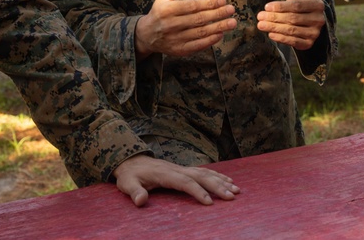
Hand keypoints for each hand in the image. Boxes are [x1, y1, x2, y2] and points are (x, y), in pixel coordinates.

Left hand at [112, 155, 239, 206]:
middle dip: (218, 186)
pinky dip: (218, 176)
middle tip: (232, 197)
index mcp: (166, 174)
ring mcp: (182, 168)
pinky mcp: (184, 170)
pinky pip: (204, 172)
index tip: (209, 203)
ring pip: (206, 173)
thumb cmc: (130, 175)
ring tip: (236, 190)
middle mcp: (178, 169)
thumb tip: (140, 201)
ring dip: (222, 181)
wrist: (131, 161)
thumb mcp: (127, 184)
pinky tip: (228, 181)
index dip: (197, 192)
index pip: (185, 182)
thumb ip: (135, 192)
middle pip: (201, 176)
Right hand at [135, 0, 236, 58]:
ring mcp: (176, 39)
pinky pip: (197, 45)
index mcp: (168, 10)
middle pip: (199, 19)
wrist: (146, 36)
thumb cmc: (159, 13)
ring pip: (200, 33)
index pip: (192, 6)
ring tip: (232, 22)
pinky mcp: (179, 50)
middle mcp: (172, 25)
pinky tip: (221, 34)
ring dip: (218, 27)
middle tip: (232, 10)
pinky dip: (210, 41)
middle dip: (217, 14)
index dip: (208, 3)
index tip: (222, 0)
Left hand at [256, 0, 325, 49]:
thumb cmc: (300, 3)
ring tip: (261, 25)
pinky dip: (281, 38)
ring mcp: (315, 33)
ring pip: (292, 31)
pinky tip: (271, 34)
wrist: (306, 22)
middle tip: (259, 16)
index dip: (280, 6)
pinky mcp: (309, 44)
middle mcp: (319, 19)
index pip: (296, 6)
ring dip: (274, 28)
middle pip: (292, 19)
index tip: (266, 6)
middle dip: (274, 18)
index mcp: (317, 4)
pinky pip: (294, 42)